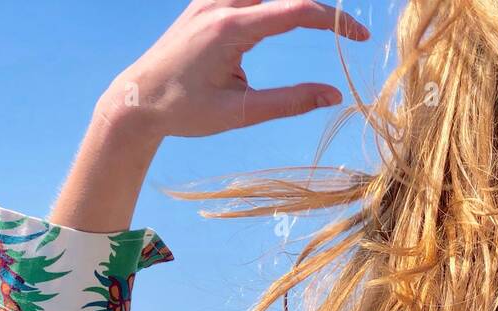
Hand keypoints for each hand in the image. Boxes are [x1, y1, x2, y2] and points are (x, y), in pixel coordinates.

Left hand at [99, 0, 368, 137]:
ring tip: (326, 19)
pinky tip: (290, 10)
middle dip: (322, 5)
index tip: (360, 38)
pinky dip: (274, 0)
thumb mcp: (241, 112)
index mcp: (230, 28)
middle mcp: (220, 3)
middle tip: (350, 29)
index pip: (296, 10)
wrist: (136, 99)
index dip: (335, 21)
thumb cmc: (185, 110)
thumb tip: (334, 96)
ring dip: (297, 1)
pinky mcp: (206, 3)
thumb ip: (290, 102)